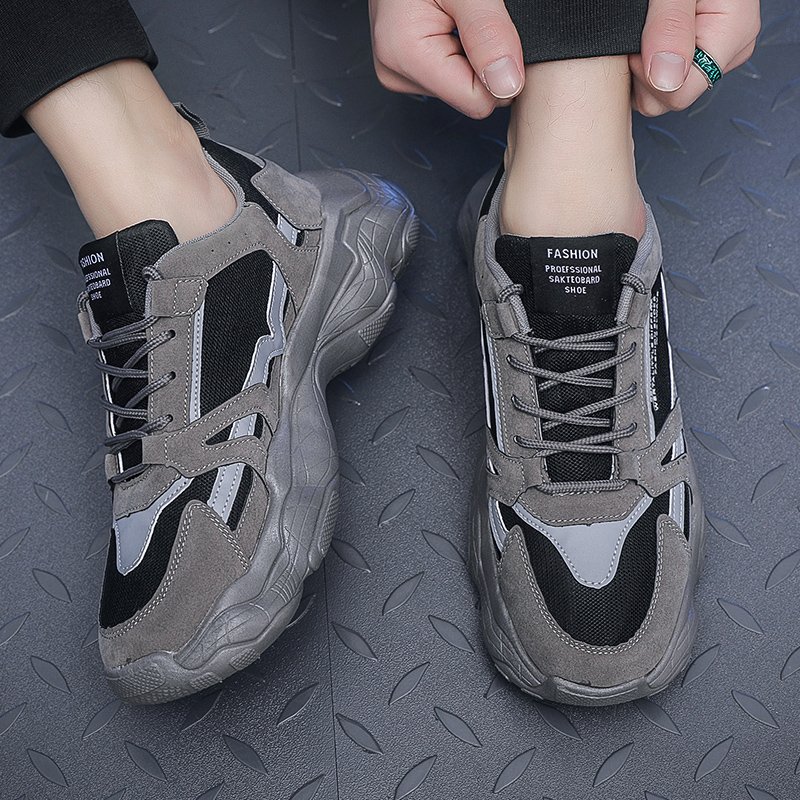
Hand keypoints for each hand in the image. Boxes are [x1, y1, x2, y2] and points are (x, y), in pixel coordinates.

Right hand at [368, 0, 524, 118]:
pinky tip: (451, 23)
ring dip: (472, 53)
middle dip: (482, 59)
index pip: (476, 101)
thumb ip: (488, 34)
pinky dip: (460, 50)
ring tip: (459, 14)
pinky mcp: (406, 67)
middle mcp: (397, 72)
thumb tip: (507, 84)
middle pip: (469, 96)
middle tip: (474, 17)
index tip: (495, 31)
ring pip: (461, 87)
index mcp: (405, 55)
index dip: (498, 70)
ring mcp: (399, 72)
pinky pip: (450, 75)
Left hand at [630, 0, 760, 115]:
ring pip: (666, 90)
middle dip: (645, 74)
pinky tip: (649, 35)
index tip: (638, 43)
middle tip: (640, 33)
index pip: (678, 95)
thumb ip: (670, 27)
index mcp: (730, 35)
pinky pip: (668, 75)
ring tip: (645, 29)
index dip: (649, 75)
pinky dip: (650, 60)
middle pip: (670, 98)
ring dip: (645, 67)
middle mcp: (729, 48)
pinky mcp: (702, 48)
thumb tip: (666, 77)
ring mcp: (717, 51)